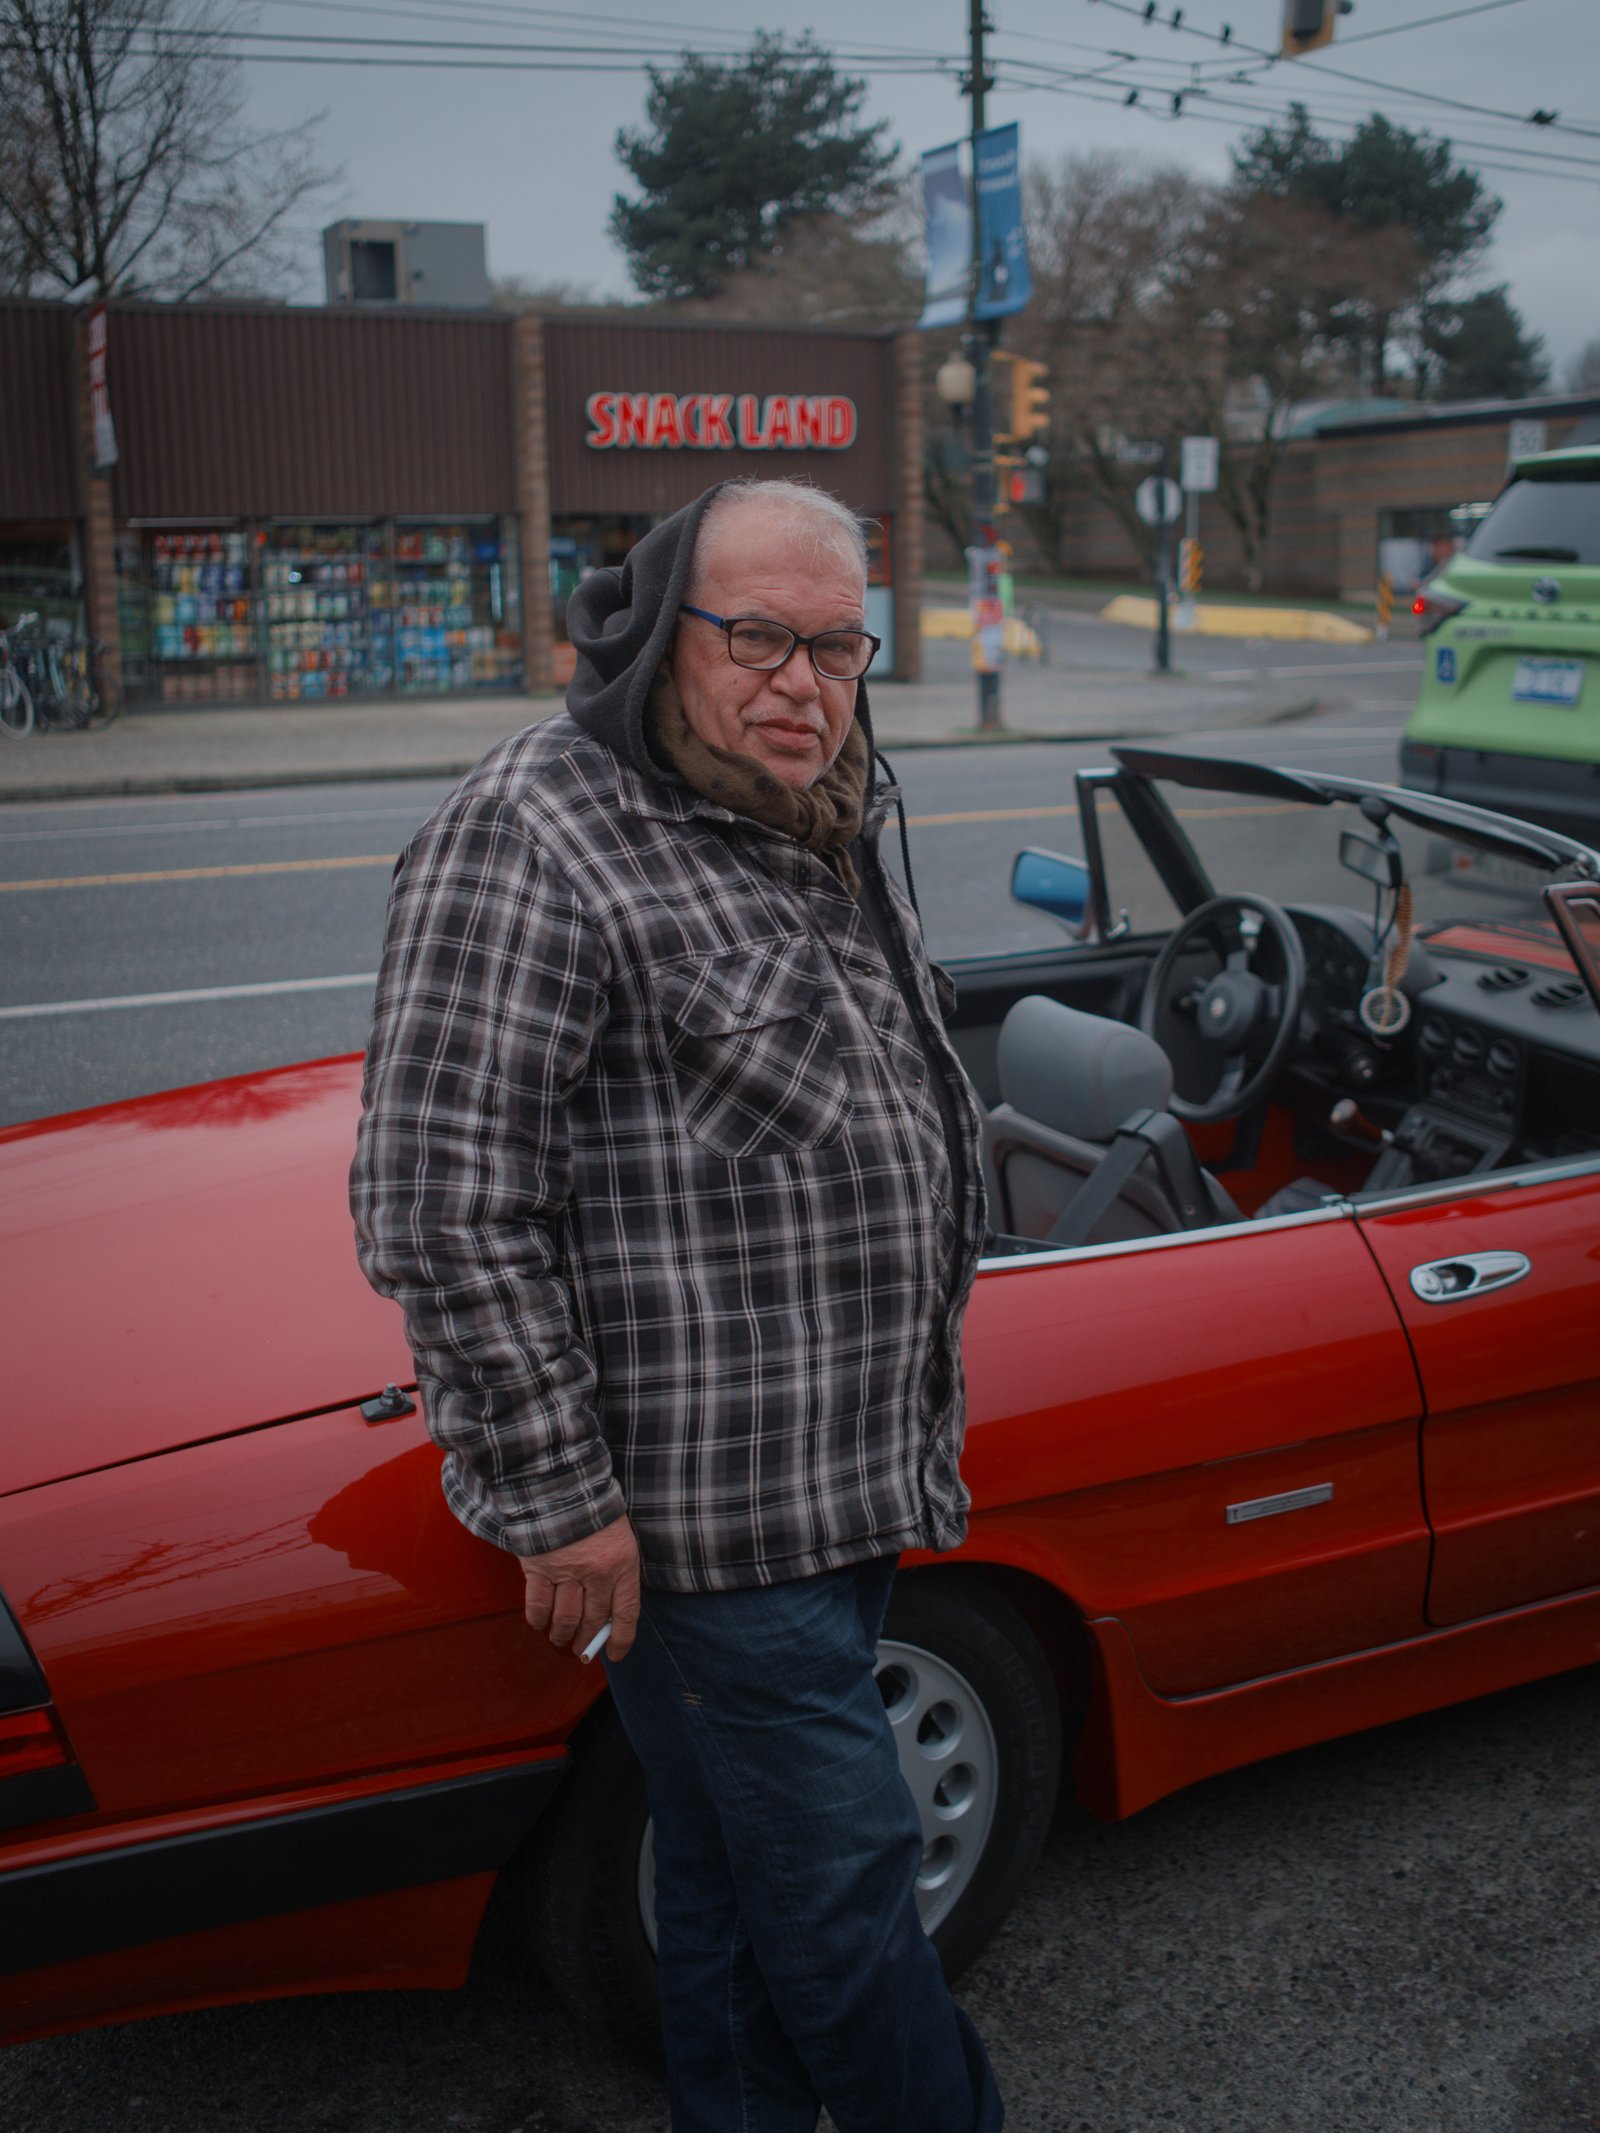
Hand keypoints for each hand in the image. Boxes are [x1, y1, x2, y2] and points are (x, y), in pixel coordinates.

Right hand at [519, 1514, 640, 1662]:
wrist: (563, 1486)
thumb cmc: (596, 1514)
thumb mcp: (621, 1541)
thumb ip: (618, 1574)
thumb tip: (609, 1614)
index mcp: (623, 1564)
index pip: (626, 1613)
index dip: (621, 1639)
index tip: (616, 1654)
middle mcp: (597, 1573)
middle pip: (593, 1620)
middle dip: (587, 1640)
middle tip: (582, 1649)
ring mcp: (567, 1572)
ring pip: (566, 1619)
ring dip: (562, 1635)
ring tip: (560, 1640)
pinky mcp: (540, 1568)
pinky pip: (539, 1606)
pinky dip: (539, 1620)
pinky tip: (540, 1623)